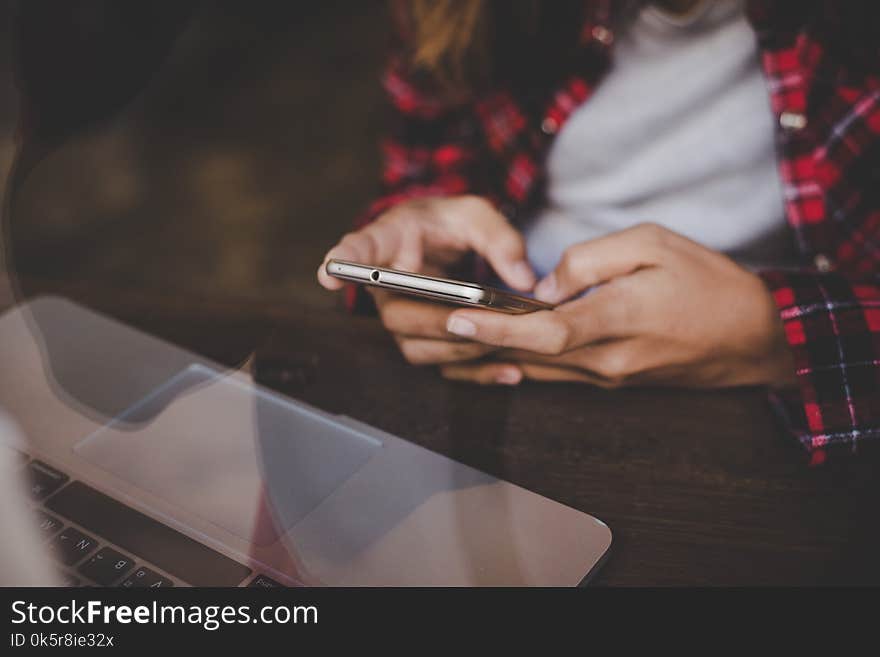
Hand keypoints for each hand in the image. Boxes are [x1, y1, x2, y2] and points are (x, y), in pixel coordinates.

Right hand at [317, 196, 534, 376]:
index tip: (329, 274)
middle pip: (396, 315)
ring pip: (418, 348)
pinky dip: (477, 373)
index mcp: (387, 243)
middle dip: (434, 321)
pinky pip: (443, 366)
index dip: (343, 264)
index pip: (358, 252)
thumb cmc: (447, 223)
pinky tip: (510, 370)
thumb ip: (498, 238)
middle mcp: (386, 288)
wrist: (442, 242)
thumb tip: (523, 279)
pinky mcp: (424, 341)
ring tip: (502, 342)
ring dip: (460, 349)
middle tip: (470, 317)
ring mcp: (402, 319)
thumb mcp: (474, 213)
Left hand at [440, 223, 796, 388]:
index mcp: (617, 318)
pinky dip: (520, 362)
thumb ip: (591, 258)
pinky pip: (555, 374)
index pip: (543, 330)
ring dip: (490, 356)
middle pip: (527, 355)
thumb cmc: (710, 284)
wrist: (755, 340)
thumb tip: (545, 282)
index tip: (456, 317)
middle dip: (475, 343)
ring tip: (446, 339)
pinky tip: (492, 353)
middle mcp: (606, 359)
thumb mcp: (655, 244)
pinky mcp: (611, 381)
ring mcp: (608, 376)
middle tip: (429, 327)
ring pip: (536, 369)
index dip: (495, 326)